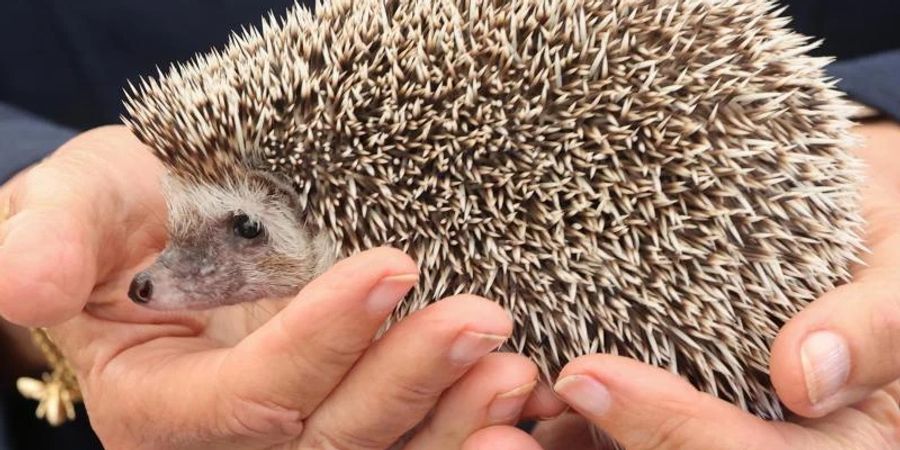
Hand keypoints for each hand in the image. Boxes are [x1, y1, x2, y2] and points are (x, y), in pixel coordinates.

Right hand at [0, 126, 554, 448]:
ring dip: (452, 422)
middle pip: (328, 444)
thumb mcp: (75, 209)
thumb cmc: (121, 217)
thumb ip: (48, 242)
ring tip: (517, 370)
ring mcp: (301, 433)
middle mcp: (237, 440)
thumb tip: (15, 281)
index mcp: (163, 408)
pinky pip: (409, 441)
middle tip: (483, 323)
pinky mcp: (352, 413)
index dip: (318, 343)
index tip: (389, 267)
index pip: (249, 401)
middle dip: (405, 387)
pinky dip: (465, 427)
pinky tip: (521, 398)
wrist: (172, 227)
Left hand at [495, 120, 899, 449]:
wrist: (841, 233)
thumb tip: (804, 377)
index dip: (669, 428)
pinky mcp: (655, 416)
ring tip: (476, 422)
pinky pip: (597, 437)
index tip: (588, 374)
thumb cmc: (882, 249)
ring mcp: (698, 434)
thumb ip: (878, 327)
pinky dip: (547, 428)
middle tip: (497, 425)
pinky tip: (491, 398)